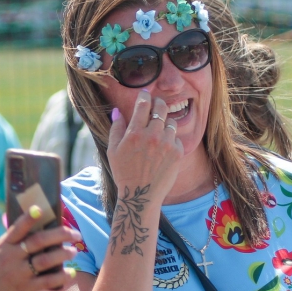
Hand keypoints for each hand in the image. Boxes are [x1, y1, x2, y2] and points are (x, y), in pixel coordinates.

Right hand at [0, 213, 79, 290]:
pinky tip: (70, 273)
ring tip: (73, 251)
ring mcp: (18, 273)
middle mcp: (11, 257)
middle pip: (38, 241)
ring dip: (63, 254)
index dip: (29, 218)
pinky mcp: (25, 289)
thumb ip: (11, 242)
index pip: (18, 228)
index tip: (41, 209)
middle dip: (60, 235)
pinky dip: (61, 277)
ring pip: (45, 260)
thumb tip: (33, 226)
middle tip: (75, 234)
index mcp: (3, 246)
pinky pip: (47, 281)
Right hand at [106, 91, 183, 206]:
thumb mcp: (113, 150)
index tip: (145, 95)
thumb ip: (116, 128)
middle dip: (158, 104)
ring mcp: (167, 144)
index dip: (144, 96)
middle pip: (161, 107)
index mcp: (134, 133)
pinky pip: (177, 137)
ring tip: (158, 133)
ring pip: (170, 122)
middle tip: (155, 106)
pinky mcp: (178, 152)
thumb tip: (117, 111)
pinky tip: (163, 149)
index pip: (143, 104)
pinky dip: (171, 140)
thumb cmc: (124, 173)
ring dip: (165, 124)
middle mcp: (152, 135)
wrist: (141, 195)